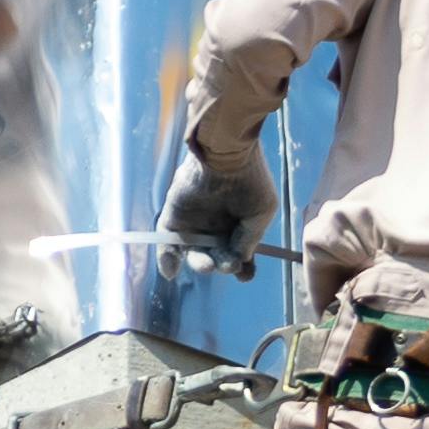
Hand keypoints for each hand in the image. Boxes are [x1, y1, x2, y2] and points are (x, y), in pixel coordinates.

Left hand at [158, 139, 273, 271]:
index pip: (239, 253)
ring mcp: (195, 223)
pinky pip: (167, 241)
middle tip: (227, 264)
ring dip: (199, 263)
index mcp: (238, 225)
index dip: (242, 268)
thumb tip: (238, 261)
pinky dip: (167, 258)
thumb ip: (249, 239)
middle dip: (222, 265)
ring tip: (206, 264)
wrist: (226, 153)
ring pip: (194, 252)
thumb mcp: (261, 212)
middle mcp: (216, 226)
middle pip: (216, 257)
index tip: (245, 275)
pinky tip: (171, 272)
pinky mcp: (175, 216)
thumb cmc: (250, 180)